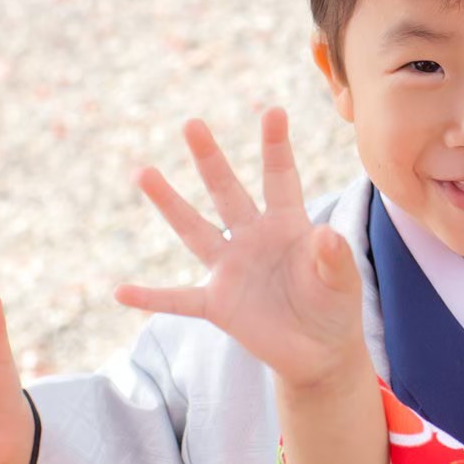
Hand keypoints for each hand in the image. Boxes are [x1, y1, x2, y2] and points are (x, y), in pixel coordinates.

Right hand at [115, 109, 366, 391]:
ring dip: (169, 203)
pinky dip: (150, 298)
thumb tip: (326, 234)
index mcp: (287, 224)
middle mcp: (252, 237)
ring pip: (194, 230)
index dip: (276, 147)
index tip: (273, 111)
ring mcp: (230, 269)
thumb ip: (335, 259)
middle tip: (191, 124)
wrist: (319, 351)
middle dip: (210, 159)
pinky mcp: (218, 304)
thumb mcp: (342, 282)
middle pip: (227, 192)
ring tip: (143, 172)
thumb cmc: (334, 305)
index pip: (280, 179)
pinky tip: (121, 292)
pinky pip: (178, 300)